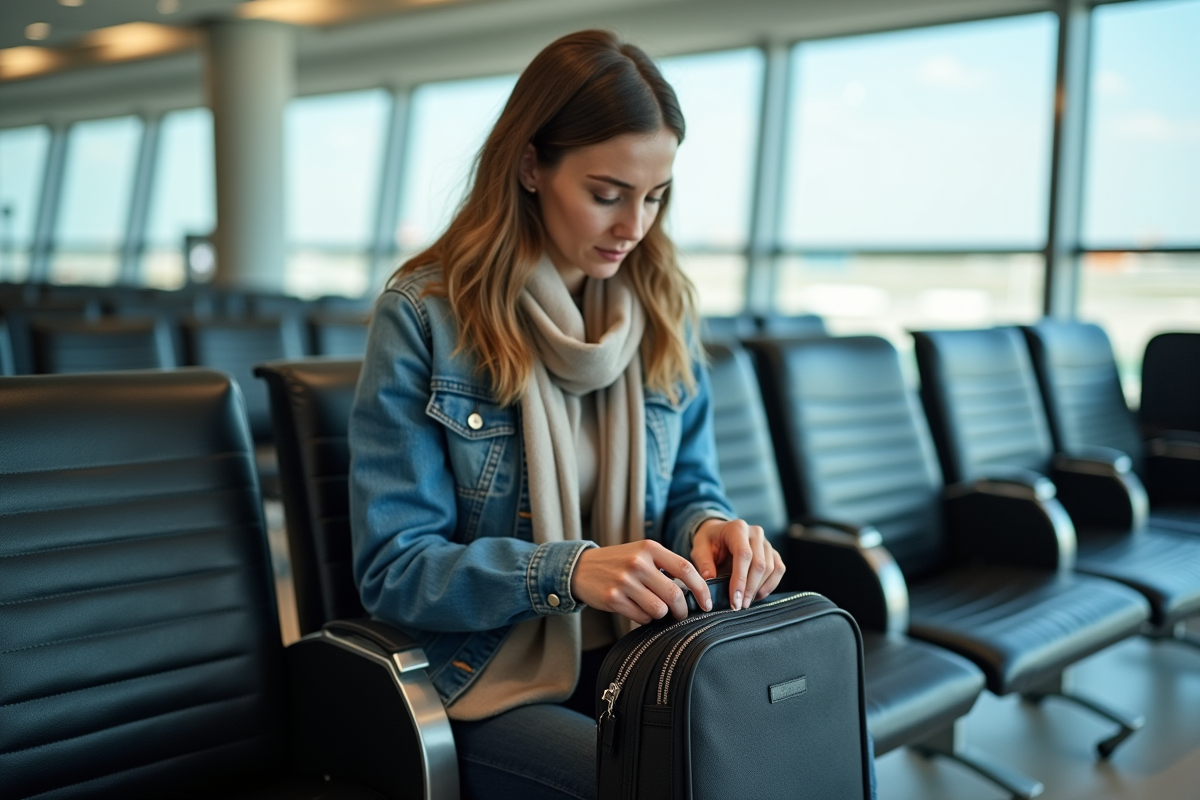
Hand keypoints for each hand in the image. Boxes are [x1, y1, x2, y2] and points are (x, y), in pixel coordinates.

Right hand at [571, 540, 712, 624]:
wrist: (582, 568)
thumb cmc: (619, 563)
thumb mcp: (642, 553)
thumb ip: (666, 566)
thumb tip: (695, 591)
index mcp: (649, 548)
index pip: (685, 569)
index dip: (701, 589)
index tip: (707, 603)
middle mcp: (637, 562)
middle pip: (674, 594)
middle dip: (683, 610)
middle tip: (681, 614)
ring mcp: (624, 581)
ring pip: (659, 609)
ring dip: (661, 615)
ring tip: (653, 608)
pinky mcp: (613, 598)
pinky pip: (641, 617)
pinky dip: (644, 618)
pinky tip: (636, 609)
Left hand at [690, 518, 785, 609]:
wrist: (719, 533)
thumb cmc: (709, 541)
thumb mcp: (699, 548)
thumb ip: (704, 563)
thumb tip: (710, 580)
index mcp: (737, 529)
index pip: (743, 554)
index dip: (740, 579)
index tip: (734, 599)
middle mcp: (755, 533)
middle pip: (759, 563)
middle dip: (749, 588)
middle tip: (739, 605)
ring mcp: (766, 542)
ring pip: (771, 568)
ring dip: (759, 589)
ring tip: (745, 602)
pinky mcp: (773, 552)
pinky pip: (778, 569)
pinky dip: (770, 585)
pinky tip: (757, 595)